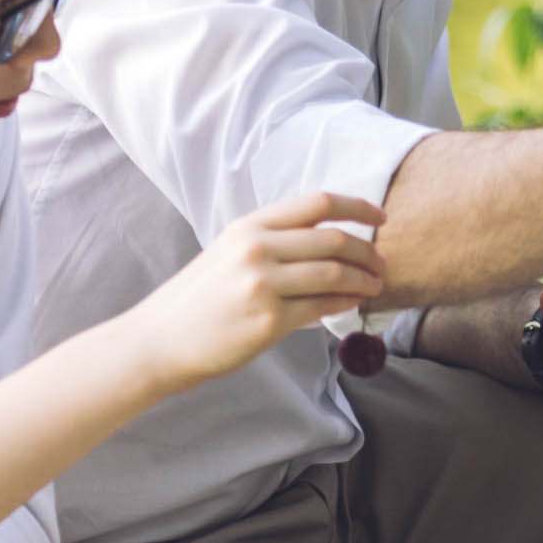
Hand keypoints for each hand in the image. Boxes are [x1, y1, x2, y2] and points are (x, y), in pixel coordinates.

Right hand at [137, 193, 386, 390]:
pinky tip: (353, 303)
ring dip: (363, 279)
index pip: (317, 203)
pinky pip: (321, 307)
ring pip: (333, 273)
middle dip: (367, 251)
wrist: (160, 339)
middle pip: (333, 239)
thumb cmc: (198, 300)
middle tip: (382, 264)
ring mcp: (263, 284)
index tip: (380, 218)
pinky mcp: (268, 320)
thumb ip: (274, 244)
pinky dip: (344, 303)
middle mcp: (257, 248)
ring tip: (375, 286)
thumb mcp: (229, 254)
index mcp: (249, 226)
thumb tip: (327, 247)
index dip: (357, 207)